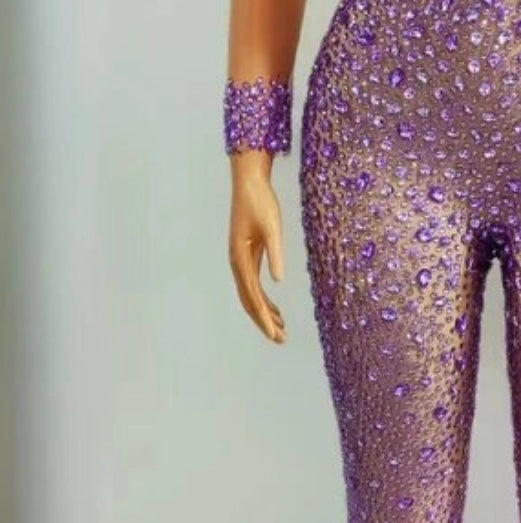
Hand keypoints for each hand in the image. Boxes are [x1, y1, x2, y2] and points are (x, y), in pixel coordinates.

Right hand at [227, 150, 286, 343]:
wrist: (249, 182)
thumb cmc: (261, 202)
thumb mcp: (273, 227)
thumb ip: (276, 254)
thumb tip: (278, 281)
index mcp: (240, 259)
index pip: (252, 297)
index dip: (264, 318)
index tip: (275, 334)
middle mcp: (237, 263)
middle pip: (249, 301)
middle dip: (264, 322)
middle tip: (281, 340)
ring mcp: (241, 260)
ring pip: (251, 295)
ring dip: (265, 313)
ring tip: (281, 330)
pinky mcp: (247, 255)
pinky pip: (254, 285)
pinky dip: (264, 300)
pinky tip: (276, 309)